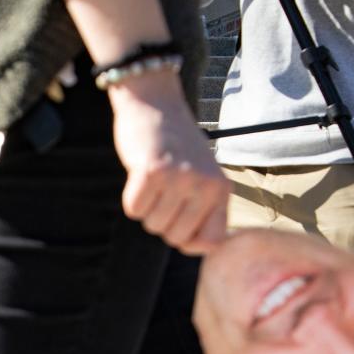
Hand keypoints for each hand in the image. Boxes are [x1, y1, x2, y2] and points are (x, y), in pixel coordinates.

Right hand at [108, 71, 229, 254]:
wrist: (154, 104)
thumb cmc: (175, 146)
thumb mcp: (202, 174)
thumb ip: (204, 209)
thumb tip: (196, 248)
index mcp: (222, 188)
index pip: (211, 242)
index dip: (190, 241)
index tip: (179, 224)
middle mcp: (205, 184)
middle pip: (175, 237)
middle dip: (162, 222)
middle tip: (161, 195)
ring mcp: (179, 177)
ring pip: (152, 224)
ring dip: (146, 209)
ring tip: (152, 183)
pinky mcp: (151, 171)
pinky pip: (134, 209)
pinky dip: (131, 199)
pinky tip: (138, 177)